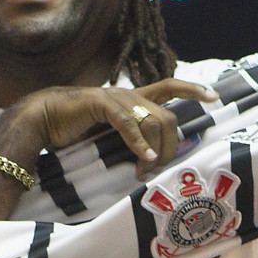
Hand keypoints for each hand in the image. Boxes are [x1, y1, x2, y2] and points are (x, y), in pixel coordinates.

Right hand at [25, 79, 218, 177]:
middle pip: (168, 117)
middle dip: (170, 145)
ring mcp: (117, 98)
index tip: (214, 97)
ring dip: (153, 151)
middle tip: (159, 168)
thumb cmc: (75, 132)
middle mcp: (129, 95)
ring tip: (144, 170)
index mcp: (133, 99)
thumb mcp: (111, 138)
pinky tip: (144, 160)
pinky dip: (139, 144)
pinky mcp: (102, 104)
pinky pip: (129, 125)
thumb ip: (132, 142)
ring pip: (153, 121)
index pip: (170, 87)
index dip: (193, 89)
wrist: (43, 121)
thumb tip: (152, 162)